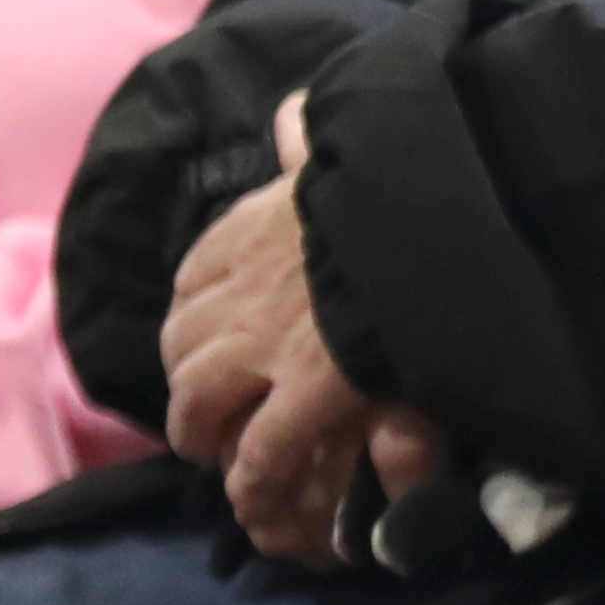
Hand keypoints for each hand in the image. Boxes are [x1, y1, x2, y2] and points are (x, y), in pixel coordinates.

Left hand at [160, 94, 373, 567]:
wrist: (423, 223)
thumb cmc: (388, 186)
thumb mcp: (337, 153)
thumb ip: (309, 142)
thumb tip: (295, 109)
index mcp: (247, 230)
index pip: (193, 279)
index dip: (194, 314)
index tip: (203, 334)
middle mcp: (241, 289)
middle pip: (182, 345)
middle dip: (182, 380)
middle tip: (193, 410)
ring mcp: (267, 345)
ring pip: (201, 398)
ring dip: (199, 430)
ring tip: (209, 455)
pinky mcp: (310, 392)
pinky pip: (262, 446)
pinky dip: (252, 476)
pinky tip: (250, 496)